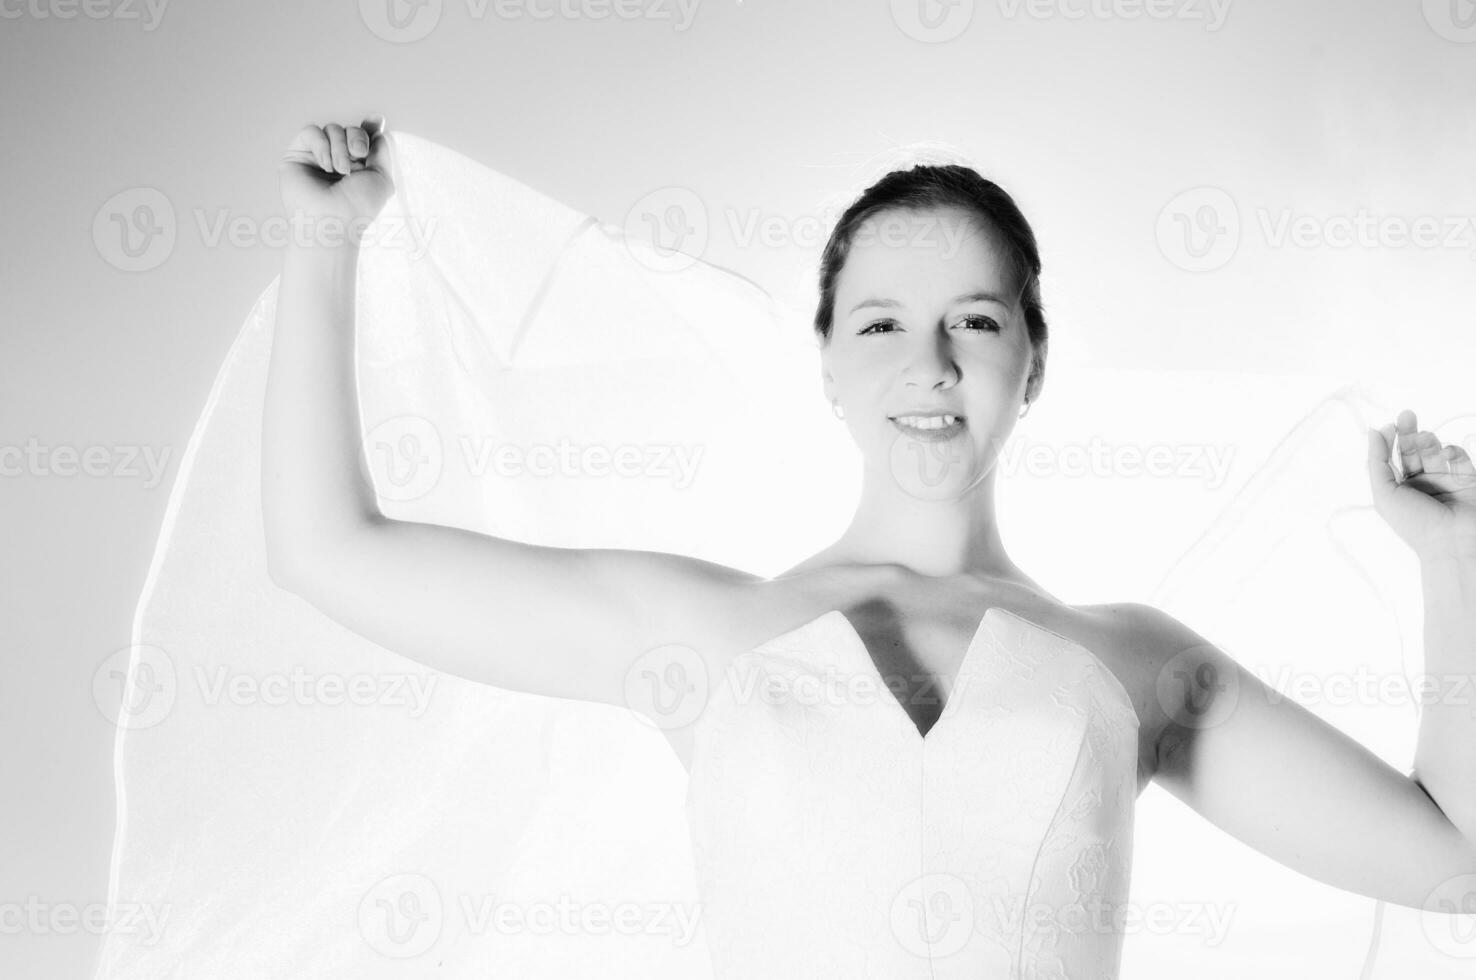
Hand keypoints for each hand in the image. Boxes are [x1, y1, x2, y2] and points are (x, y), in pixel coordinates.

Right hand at [278, 114, 392, 230]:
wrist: (331, 221)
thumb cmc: (358, 206)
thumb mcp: (381, 177)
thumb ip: (381, 151)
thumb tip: (378, 127)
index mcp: (358, 166)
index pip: (363, 138)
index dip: (369, 127)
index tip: (376, 121)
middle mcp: (338, 160)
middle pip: (350, 129)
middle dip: (357, 138)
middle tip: (360, 155)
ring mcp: (317, 157)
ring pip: (332, 128)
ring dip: (340, 147)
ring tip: (340, 170)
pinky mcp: (297, 155)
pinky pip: (311, 131)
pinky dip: (322, 145)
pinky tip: (326, 165)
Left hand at [1367, 408, 1475, 557]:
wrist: (1453, 541)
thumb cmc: (1414, 522)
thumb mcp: (1384, 492)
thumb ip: (1377, 461)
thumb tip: (1373, 430)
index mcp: (1399, 489)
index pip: (1392, 458)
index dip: (1390, 440)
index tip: (1389, 426)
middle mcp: (1421, 484)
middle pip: (1413, 451)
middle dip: (1409, 432)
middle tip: (1407, 415)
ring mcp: (1444, 481)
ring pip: (1435, 451)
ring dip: (1428, 441)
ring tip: (1424, 438)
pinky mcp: (1467, 479)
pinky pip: (1458, 457)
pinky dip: (1452, 451)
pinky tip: (1446, 454)